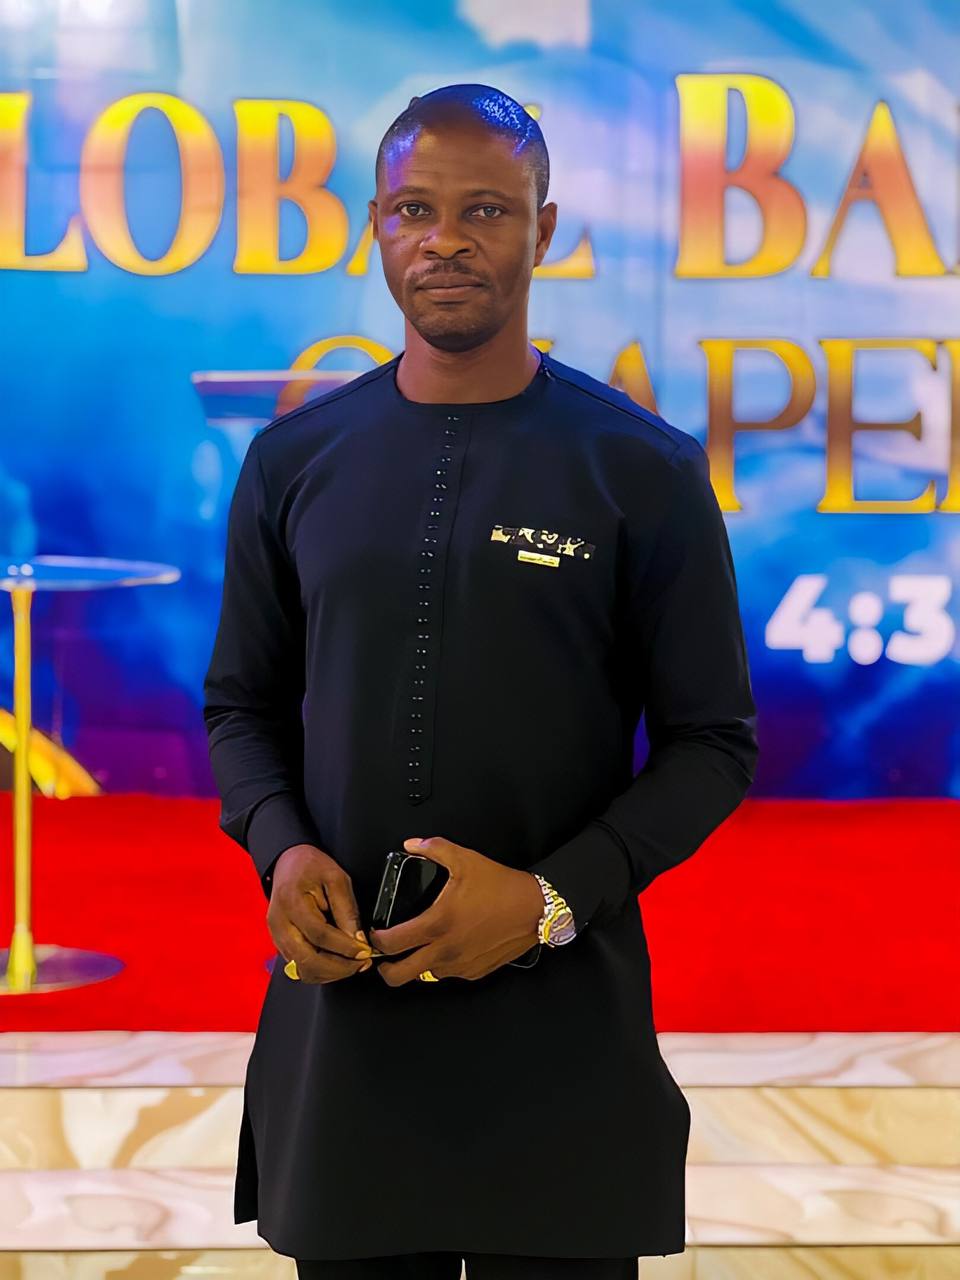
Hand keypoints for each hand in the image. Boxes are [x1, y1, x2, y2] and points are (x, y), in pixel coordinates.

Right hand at [267, 843, 372, 983]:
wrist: (288, 862)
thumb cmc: (311, 866)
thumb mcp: (336, 878)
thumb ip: (346, 909)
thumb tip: (357, 940)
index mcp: (291, 903)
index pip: (319, 935)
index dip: (344, 948)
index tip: (364, 951)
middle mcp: (279, 924)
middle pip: (307, 961)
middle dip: (338, 968)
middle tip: (361, 963)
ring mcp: (276, 937)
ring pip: (302, 969)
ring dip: (329, 972)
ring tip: (353, 964)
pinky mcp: (280, 944)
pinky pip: (299, 966)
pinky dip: (320, 969)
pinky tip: (337, 962)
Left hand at [368, 836, 543, 985]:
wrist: (534, 908)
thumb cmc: (500, 885)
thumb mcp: (465, 860)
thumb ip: (434, 849)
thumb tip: (411, 844)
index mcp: (437, 924)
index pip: (391, 944)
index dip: (375, 940)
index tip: (375, 933)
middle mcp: (445, 951)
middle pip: (399, 976)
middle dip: (385, 968)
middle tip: (386, 954)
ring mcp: (460, 965)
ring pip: (424, 976)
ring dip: (415, 965)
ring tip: (417, 947)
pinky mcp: (474, 972)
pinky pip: (448, 974)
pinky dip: (440, 965)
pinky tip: (446, 946)